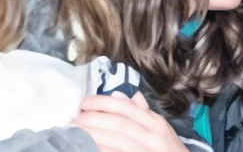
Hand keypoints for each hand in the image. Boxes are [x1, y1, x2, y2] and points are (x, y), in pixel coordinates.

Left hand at [72, 91, 187, 151]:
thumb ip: (141, 112)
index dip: (102, 103)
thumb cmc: (169, 151)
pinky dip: (99, 149)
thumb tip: (119, 95)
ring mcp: (144, 150)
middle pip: (117, 122)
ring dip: (90, 134)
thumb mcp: (161, 129)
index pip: (126, 107)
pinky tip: (85, 147)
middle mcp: (151, 135)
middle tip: (73, 119)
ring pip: (113, 139)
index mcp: (155, 122)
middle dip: (92, 118)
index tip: (84, 103)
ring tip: (73, 132)